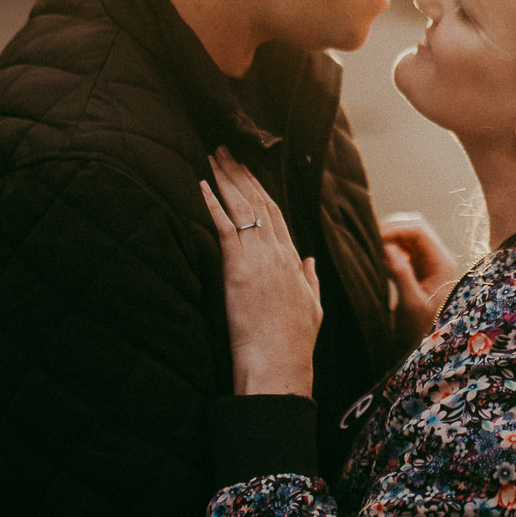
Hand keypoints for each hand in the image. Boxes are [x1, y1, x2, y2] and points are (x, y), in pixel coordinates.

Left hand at [202, 147, 320, 397]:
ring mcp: (259, 259)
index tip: (248, 169)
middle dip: (241, 173)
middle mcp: (278, 254)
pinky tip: (202, 184)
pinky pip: (224, 228)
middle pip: (259, 202)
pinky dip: (213, 204)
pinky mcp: (238, 270)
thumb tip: (309, 261)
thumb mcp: (313, 308)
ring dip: (227, 179)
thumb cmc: (293, 345)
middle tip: (226, 149)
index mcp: (293, 262)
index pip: (276, 214)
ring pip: (242, 208)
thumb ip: (311, 281)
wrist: (279, 367)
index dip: (260, 189)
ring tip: (214, 156)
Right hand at [379, 212, 459, 340]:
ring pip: (408, 235)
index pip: (420, 231)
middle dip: (392, 228)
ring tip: (371, 247)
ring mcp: (429, 260)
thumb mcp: (410, 303)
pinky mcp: (419, 266)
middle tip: (370, 239)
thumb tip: (387, 247)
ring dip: (390, 236)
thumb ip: (400, 274)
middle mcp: (438, 257)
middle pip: (415, 227)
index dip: (396, 228)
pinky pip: (404, 246)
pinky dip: (390, 246)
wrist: (426, 343)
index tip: (375, 237)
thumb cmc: (420, 328)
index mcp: (442, 263)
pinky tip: (377, 256)